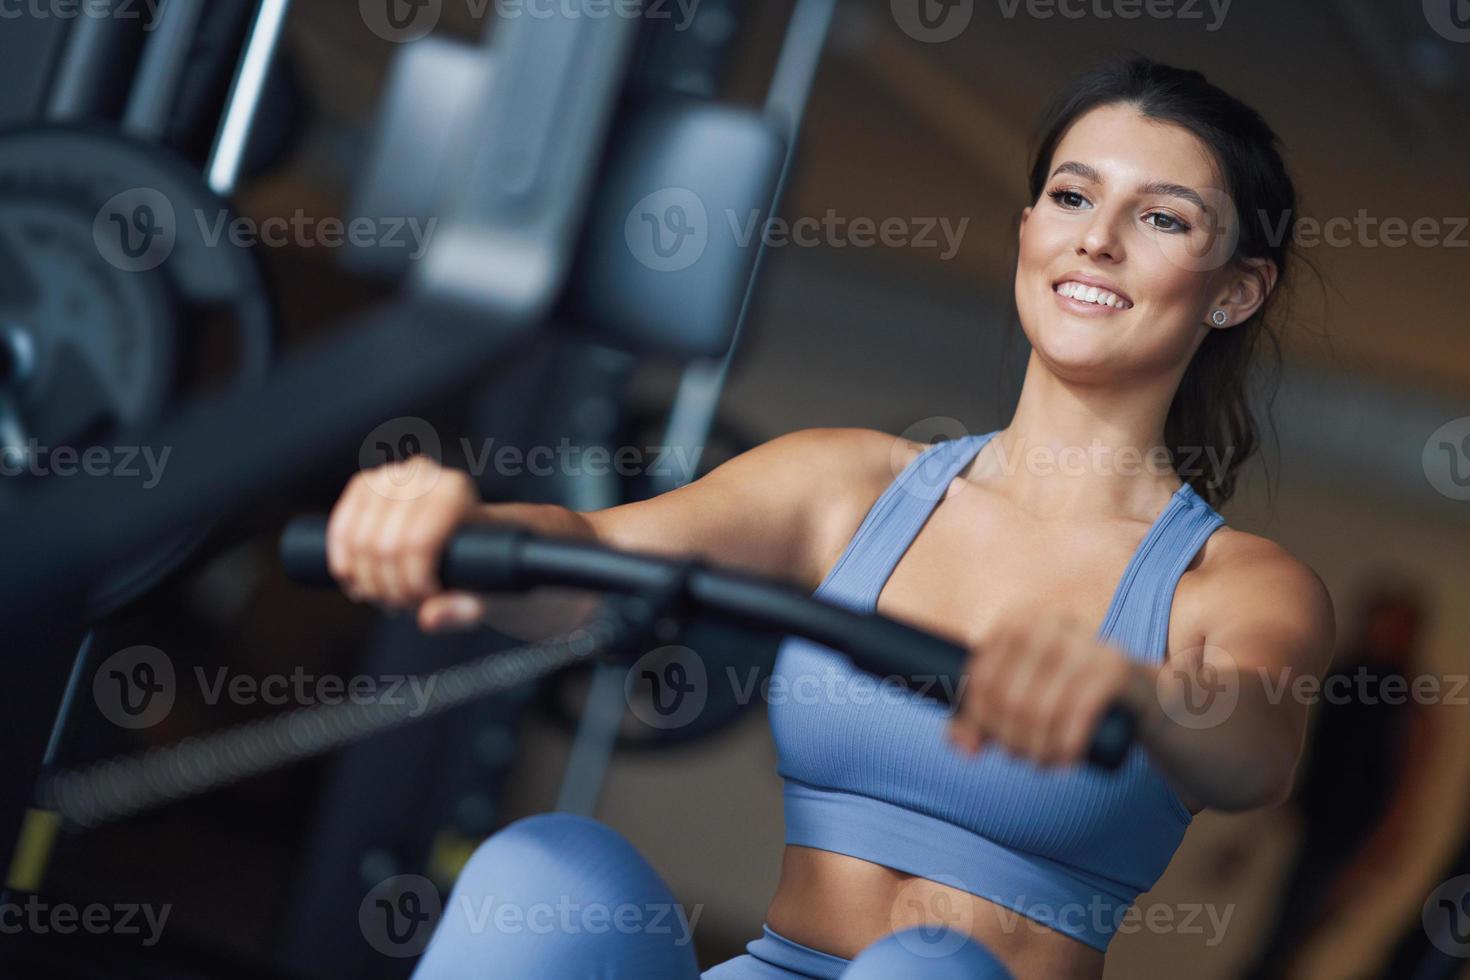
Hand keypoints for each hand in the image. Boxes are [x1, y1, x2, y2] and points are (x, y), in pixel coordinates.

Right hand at [326, 455, 489, 631]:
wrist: (473, 537)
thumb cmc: (485, 565)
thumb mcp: (486, 593)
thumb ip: (465, 609)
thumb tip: (429, 618)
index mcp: (454, 490)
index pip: (416, 544)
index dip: (414, 584)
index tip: (427, 601)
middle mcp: (420, 474)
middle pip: (384, 547)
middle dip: (390, 588)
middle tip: (405, 605)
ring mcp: (388, 476)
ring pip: (359, 542)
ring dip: (367, 581)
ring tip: (387, 598)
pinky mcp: (364, 485)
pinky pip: (341, 530)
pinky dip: (344, 563)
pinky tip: (357, 583)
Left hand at [946, 609, 1158, 766]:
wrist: (1136, 691)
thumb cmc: (1066, 692)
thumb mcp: (1020, 697)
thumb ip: (979, 721)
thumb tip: (962, 748)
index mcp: (1017, 620)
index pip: (980, 678)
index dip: (979, 720)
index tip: (993, 743)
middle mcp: (1046, 623)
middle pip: (1008, 697)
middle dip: (1011, 740)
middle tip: (1023, 758)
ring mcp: (1081, 642)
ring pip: (1039, 710)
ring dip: (1037, 750)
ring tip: (1042, 763)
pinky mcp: (1112, 667)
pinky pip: (1077, 714)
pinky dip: (1066, 746)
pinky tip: (1065, 761)